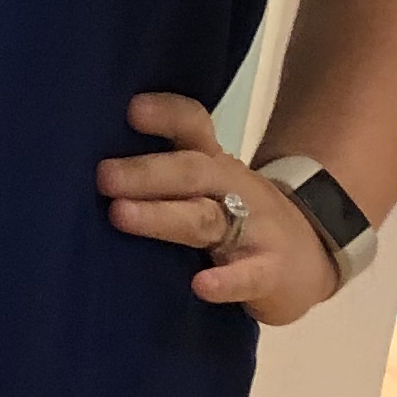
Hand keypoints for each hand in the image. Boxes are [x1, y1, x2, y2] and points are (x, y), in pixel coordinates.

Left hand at [96, 93, 338, 324]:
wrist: (311, 255)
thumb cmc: (239, 219)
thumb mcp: (207, 189)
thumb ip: (163, 176)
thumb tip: (85, 168)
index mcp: (213, 164)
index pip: (193, 127)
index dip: (166, 115)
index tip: (132, 109)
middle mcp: (232, 188)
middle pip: (192, 171)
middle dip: (147, 172)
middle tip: (104, 176)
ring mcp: (253, 229)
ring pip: (206, 219)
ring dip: (162, 217)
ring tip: (121, 215)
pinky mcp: (269, 272)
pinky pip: (248, 275)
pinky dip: (226, 282)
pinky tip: (201, 286)